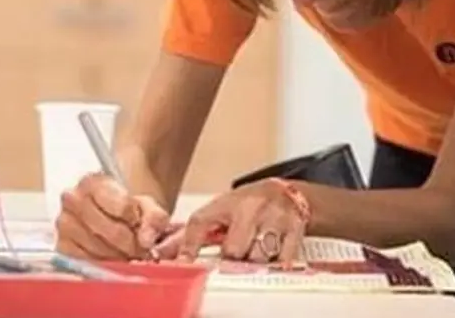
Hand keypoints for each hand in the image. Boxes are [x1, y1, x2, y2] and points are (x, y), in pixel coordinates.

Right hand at [55, 172, 170, 260]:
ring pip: (100, 248)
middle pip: (111, 230)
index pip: (123, 206)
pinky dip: (104, 264)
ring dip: (120, 256)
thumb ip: (154, 218)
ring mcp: (64, 223)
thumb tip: (147, 240)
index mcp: (93, 182)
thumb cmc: (127, 207)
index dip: (139, 222)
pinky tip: (113, 259)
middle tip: (144, 251)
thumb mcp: (146, 205)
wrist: (109, 216)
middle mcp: (72, 198)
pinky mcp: (61, 245)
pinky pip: (87, 261)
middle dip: (132, 244)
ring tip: (130, 254)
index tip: (145, 228)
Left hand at [156, 179, 307, 263]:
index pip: (200, 222)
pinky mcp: (294, 227)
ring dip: (254, 260)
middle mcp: (250, 207)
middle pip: (234, 249)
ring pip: (258, 255)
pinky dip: (276, 262)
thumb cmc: (247, 204)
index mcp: (226, 202)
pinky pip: (283, 257)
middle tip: (233, 256)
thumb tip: (160, 252)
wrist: (285, 191)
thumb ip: (192, 234)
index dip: (188, 245)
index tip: (183, 263)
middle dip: (232, 258)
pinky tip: (273, 255)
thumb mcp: (219, 211)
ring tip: (254, 253)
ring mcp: (274, 217)